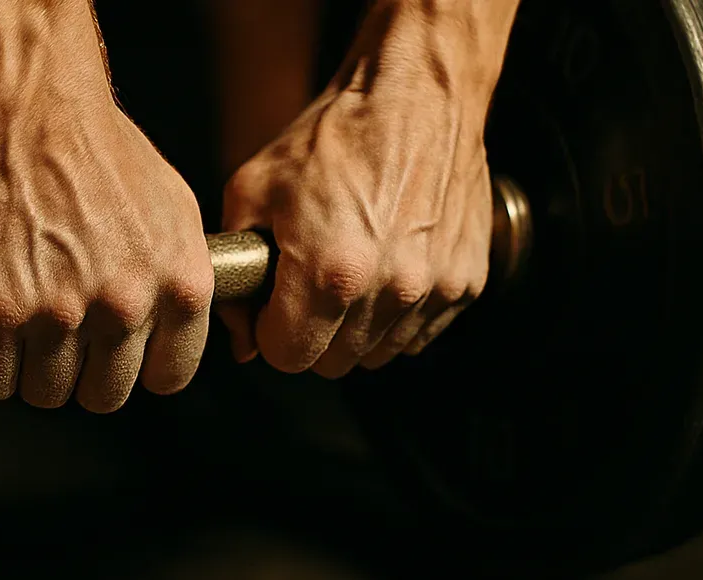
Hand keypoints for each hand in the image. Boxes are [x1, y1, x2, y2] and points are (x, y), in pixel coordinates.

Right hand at [0, 1, 212, 411]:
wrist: (27, 106)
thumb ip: (179, 278)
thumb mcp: (175, 211)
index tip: (115, 353)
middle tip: (60, 332)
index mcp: (179, 285)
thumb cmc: (96, 148)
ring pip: (46, 393)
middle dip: (81, 371)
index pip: (167, 378)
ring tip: (22, 317)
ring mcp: (56, 313)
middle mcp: (125, 305)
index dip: (136, 367)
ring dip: (29, 367)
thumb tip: (174, 328)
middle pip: (103, 395)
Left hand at [218, 0, 516, 377]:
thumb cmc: (336, 134)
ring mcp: (432, 289)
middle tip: (309, 286)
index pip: (288, 357)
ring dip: (357, 328)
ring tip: (350, 271)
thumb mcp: (253, 189)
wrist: (416, 94)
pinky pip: (418, 333)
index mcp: (329, 273)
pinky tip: (385, 267)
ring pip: (377, 354)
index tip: (275, 307)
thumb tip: (241, 340)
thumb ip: (236, 272)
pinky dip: (398, 314)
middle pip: (333, 363)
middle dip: (313, 333)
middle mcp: (387, 289)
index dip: (272, 333)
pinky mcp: (466, 282)